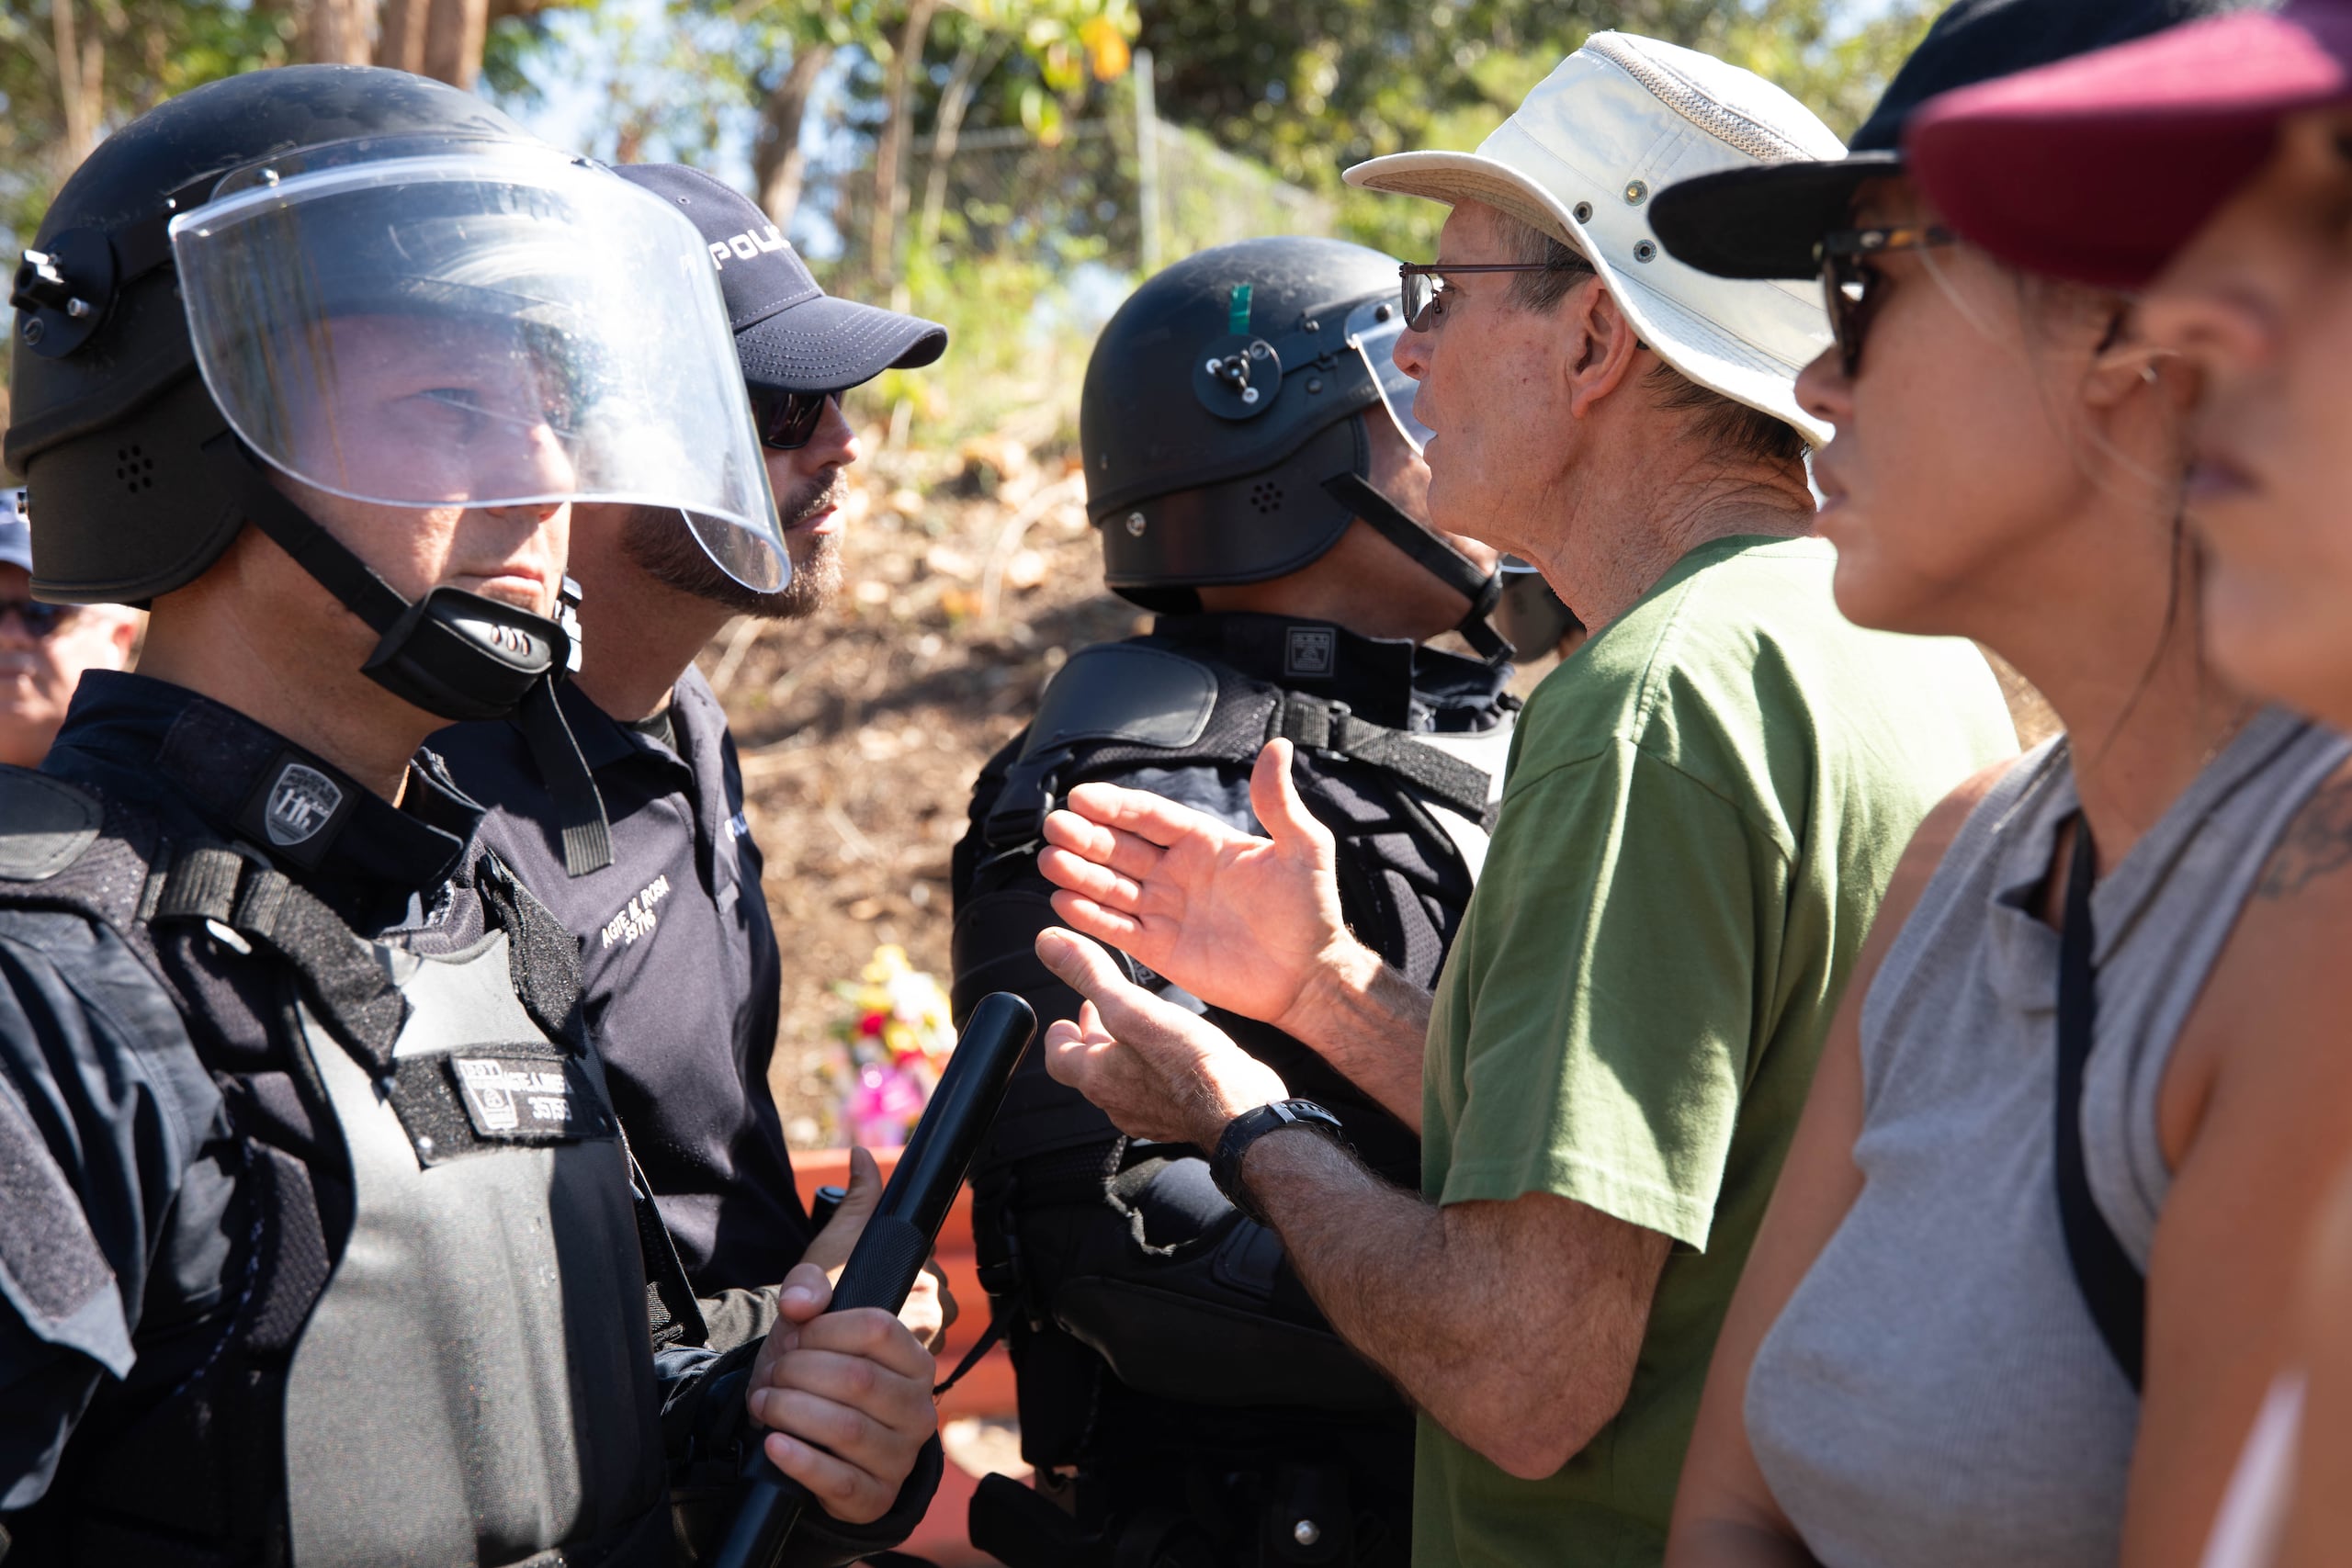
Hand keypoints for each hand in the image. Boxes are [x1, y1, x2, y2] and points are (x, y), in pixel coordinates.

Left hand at [743, 1148, 939, 1523]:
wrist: (811, 1422)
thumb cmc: (825, 1342)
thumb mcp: (832, 1276)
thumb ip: (852, 1218)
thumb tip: (862, 1156)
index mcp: (917, 1340)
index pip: (878, 1329)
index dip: (824, 1328)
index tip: (797, 1326)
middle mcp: (921, 1397)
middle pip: (859, 1380)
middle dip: (797, 1372)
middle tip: (774, 1370)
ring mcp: (902, 1449)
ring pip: (850, 1431)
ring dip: (790, 1412)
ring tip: (767, 1403)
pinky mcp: (875, 1494)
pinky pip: (841, 1482)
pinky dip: (799, 1461)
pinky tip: (775, 1444)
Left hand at [1035, 926, 1288, 1148]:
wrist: (1240, 1110)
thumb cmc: (1189, 1064)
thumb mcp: (1134, 1008)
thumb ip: (1091, 977)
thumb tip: (1050, 945)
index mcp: (1096, 1076)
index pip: (1058, 1057)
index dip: (1060, 1034)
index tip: (1067, 1019)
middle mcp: (1116, 1101)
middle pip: (1091, 1069)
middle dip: (1096, 1037)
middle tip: (1103, 1014)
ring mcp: (1147, 1114)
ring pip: (1124, 1081)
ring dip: (1125, 1054)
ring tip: (1140, 1028)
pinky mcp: (1178, 1117)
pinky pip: (1155, 1092)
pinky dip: (1154, 1070)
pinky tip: (1174, 1055)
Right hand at [1038, 739, 1361, 1040]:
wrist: (1310, 977)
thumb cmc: (1312, 911)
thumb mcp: (1304, 848)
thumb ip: (1279, 802)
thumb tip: (1278, 747)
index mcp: (1204, 842)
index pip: (1149, 815)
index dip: (1115, 805)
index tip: (1082, 797)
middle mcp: (1178, 872)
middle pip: (1120, 847)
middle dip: (1085, 837)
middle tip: (1055, 828)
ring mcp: (1166, 910)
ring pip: (1111, 886)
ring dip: (1079, 873)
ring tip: (1050, 862)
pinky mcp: (1160, 950)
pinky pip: (1117, 929)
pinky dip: (1089, 915)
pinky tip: (1063, 900)